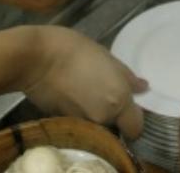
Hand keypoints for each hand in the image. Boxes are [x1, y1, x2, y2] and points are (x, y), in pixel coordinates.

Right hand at [23, 26, 146, 138]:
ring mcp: (83, 123)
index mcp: (118, 102)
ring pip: (98, 125)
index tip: (129, 106)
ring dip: (97, 113)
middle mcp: (103, 119)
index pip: (135, 128)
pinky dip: (81, 112)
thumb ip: (127, 76)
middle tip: (106, 93)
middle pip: (116, 127)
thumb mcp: (107, 56)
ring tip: (88, 91)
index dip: (135, 118)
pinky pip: (81, 121)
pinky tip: (74, 94)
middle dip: (114, 115)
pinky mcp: (65, 122)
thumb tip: (143, 88)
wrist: (35, 58)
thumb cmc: (75, 50)